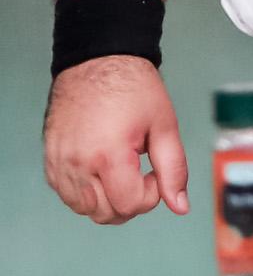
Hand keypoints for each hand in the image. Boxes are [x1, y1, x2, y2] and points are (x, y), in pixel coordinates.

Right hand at [44, 58, 187, 222]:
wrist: (98, 61)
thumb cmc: (133, 89)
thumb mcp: (164, 126)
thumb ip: (174, 169)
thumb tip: (180, 205)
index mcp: (107, 155)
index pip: (128, 205)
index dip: (150, 196)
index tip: (155, 173)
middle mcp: (77, 163)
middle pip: (105, 214)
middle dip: (131, 202)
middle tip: (142, 174)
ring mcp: (59, 162)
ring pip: (84, 208)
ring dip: (108, 200)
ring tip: (123, 171)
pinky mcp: (50, 159)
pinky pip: (66, 194)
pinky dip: (87, 193)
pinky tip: (103, 171)